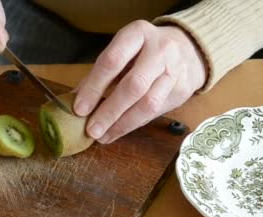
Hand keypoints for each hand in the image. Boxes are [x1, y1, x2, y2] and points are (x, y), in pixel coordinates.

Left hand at [74, 20, 206, 143]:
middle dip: (110, 111)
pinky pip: (155, 113)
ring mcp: (175, 72)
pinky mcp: (182, 91)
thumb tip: (75, 100)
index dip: (94, 87)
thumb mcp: (123, 50)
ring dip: (122, 124)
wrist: (187, 49)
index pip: (113, 61)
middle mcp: (160, 50)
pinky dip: (133, 124)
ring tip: (103, 136)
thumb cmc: (144, 51)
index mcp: (138, 34)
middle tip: (92, 130)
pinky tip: (118, 131)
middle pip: (134, 85)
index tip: (79, 109)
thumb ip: (101, 73)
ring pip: (148, 104)